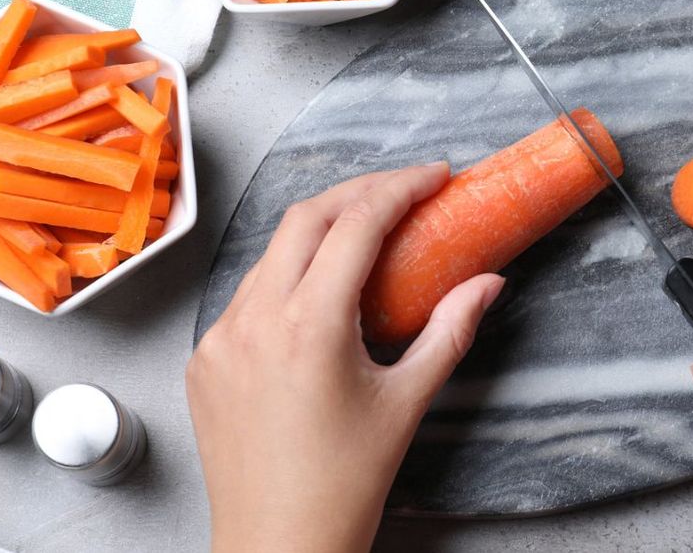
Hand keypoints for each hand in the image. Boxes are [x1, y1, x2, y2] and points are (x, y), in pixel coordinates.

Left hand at [186, 165, 504, 552]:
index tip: (431, 176)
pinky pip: (247, 293)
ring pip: (272, 253)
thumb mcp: (408, 401)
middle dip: (359, 191)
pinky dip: (287, 277)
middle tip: (404, 192)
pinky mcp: (205, 359)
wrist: (278, 543)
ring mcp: (221, 338)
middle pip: (305, 217)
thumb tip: (487, 283)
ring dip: (320, 232)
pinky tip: (318, 294)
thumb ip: (450, 330)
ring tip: (366, 239)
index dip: (398, 187)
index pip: (354, 224)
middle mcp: (255, 321)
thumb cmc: (343, 484)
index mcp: (309, 327)